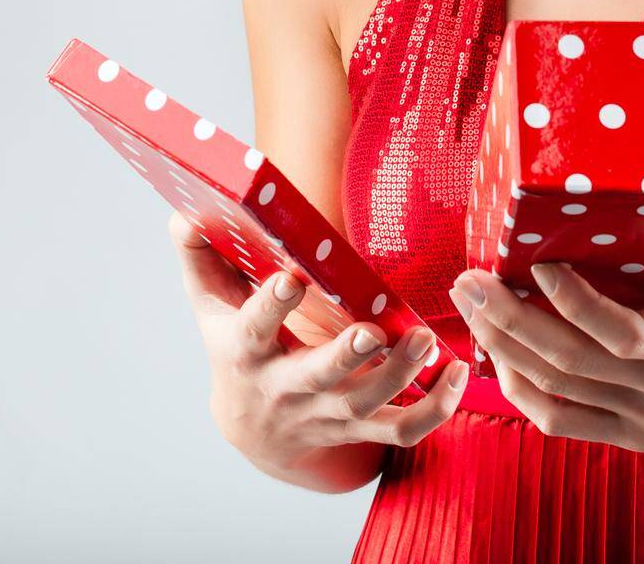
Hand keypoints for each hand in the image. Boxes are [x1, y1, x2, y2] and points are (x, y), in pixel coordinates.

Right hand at [168, 211, 468, 479]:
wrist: (252, 429)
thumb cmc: (237, 347)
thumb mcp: (212, 306)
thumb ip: (202, 257)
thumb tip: (183, 214)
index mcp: (247, 353)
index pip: (255, 329)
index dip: (270, 306)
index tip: (290, 278)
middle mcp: (287, 390)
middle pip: (317, 378)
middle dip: (344, 358)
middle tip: (370, 332)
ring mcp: (326, 414)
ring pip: (366, 404)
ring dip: (400, 375)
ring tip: (426, 340)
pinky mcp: (360, 429)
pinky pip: (401, 430)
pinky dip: (435, 409)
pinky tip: (459, 374)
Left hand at [448, 203, 643, 503]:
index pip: (629, 337)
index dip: (578, 305)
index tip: (543, 263)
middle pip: (569, 360)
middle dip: (509, 317)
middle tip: (469, 274)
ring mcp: (643, 416)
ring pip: (555, 388)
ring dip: (503, 344)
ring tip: (467, 299)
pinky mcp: (632, 435)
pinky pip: (561, 421)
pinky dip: (520, 391)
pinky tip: (496, 356)